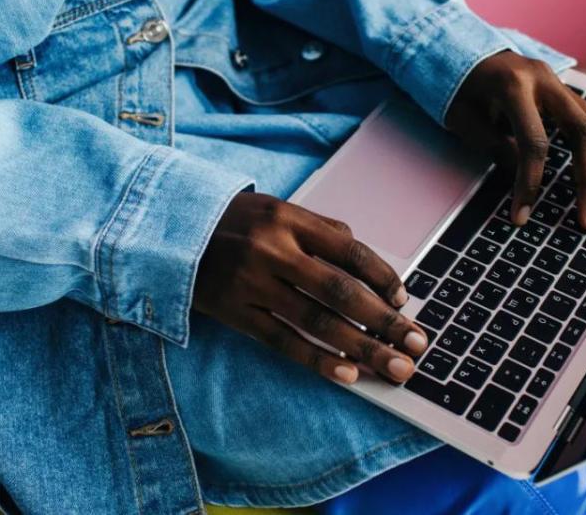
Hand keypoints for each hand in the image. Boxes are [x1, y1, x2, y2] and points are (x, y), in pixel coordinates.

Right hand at [194, 192, 428, 384]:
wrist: (169, 231)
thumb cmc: (236, 222)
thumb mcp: (278, 210)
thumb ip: (323, 232)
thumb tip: (368, 268)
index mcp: (289, 220)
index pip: (349, 251)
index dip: (382, 278)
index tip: (404, 302)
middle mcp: (272, 251)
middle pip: (340, 291)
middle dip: (384, 321)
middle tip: (416, 345)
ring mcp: (251, 284)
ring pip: (316, 321)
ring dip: (361, 347)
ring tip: (393, 366)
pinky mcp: (234, 313)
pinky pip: (282, 341)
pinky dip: (317, 360)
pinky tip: (347, 374)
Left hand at [447, 51, 585, 229]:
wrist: (462, 50)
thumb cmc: (458, 89)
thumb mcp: (465, 119)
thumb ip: (496, 147)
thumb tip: (526, 177)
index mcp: (514, 86)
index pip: (533, 142)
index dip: (529, 183)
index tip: (521, 216)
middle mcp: (545, 82)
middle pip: (581, 133)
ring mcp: (560, 85)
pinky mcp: (567, 92)